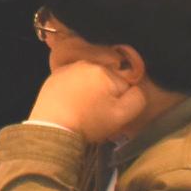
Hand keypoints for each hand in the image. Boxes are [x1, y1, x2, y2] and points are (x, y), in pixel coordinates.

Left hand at [32, 58, 150, 142]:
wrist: (53, 127)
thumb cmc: (89, 122)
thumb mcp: (121, 116)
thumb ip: (137, 99)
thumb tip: (137, 88)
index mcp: (106, 72)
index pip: (124, 86)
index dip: (121, 102)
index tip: (111, 113)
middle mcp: (87, 63)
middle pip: (107, 80)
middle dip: (106, 94)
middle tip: (97, 112)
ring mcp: (69, 67)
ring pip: (90, 79)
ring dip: (91, 90)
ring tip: (83, 108)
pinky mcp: (55, 74)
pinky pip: (74, 79)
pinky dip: (76, 88)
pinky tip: (72, 102)